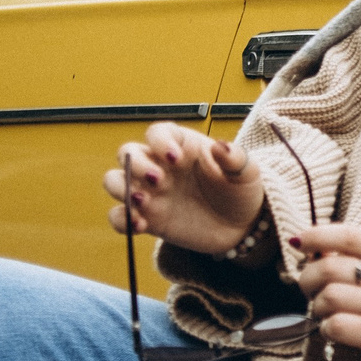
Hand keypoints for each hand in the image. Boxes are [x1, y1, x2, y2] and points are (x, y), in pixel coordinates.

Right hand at [103, 122, 266, 255]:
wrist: (241, 227)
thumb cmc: (240, 192)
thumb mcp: (246, 173)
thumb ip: (235, 159)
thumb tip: (220, 146)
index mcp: (182, 147)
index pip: (158, 133)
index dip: (160, 142)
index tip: (176, 158)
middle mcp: (160, 166)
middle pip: (127, 153)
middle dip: (135, 164)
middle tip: (159, 180)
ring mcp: (150, 192)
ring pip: (114, 180)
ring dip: (121, 188)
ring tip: (144, 201)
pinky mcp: (147, 218)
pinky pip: (119, 216)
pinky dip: (122, 220)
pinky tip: (140, 225)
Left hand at [292, 222, 360, 360]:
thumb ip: (357, 257)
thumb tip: (309, 244)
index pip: (353, 237)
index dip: (320, 235)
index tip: (298, 242)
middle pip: (331, 268)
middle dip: (308, 278)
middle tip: (309, 289)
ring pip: (331, 296)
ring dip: (318, 306)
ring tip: (326, 313)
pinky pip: (338, 325)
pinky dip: (327, 327)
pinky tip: (334, 330)